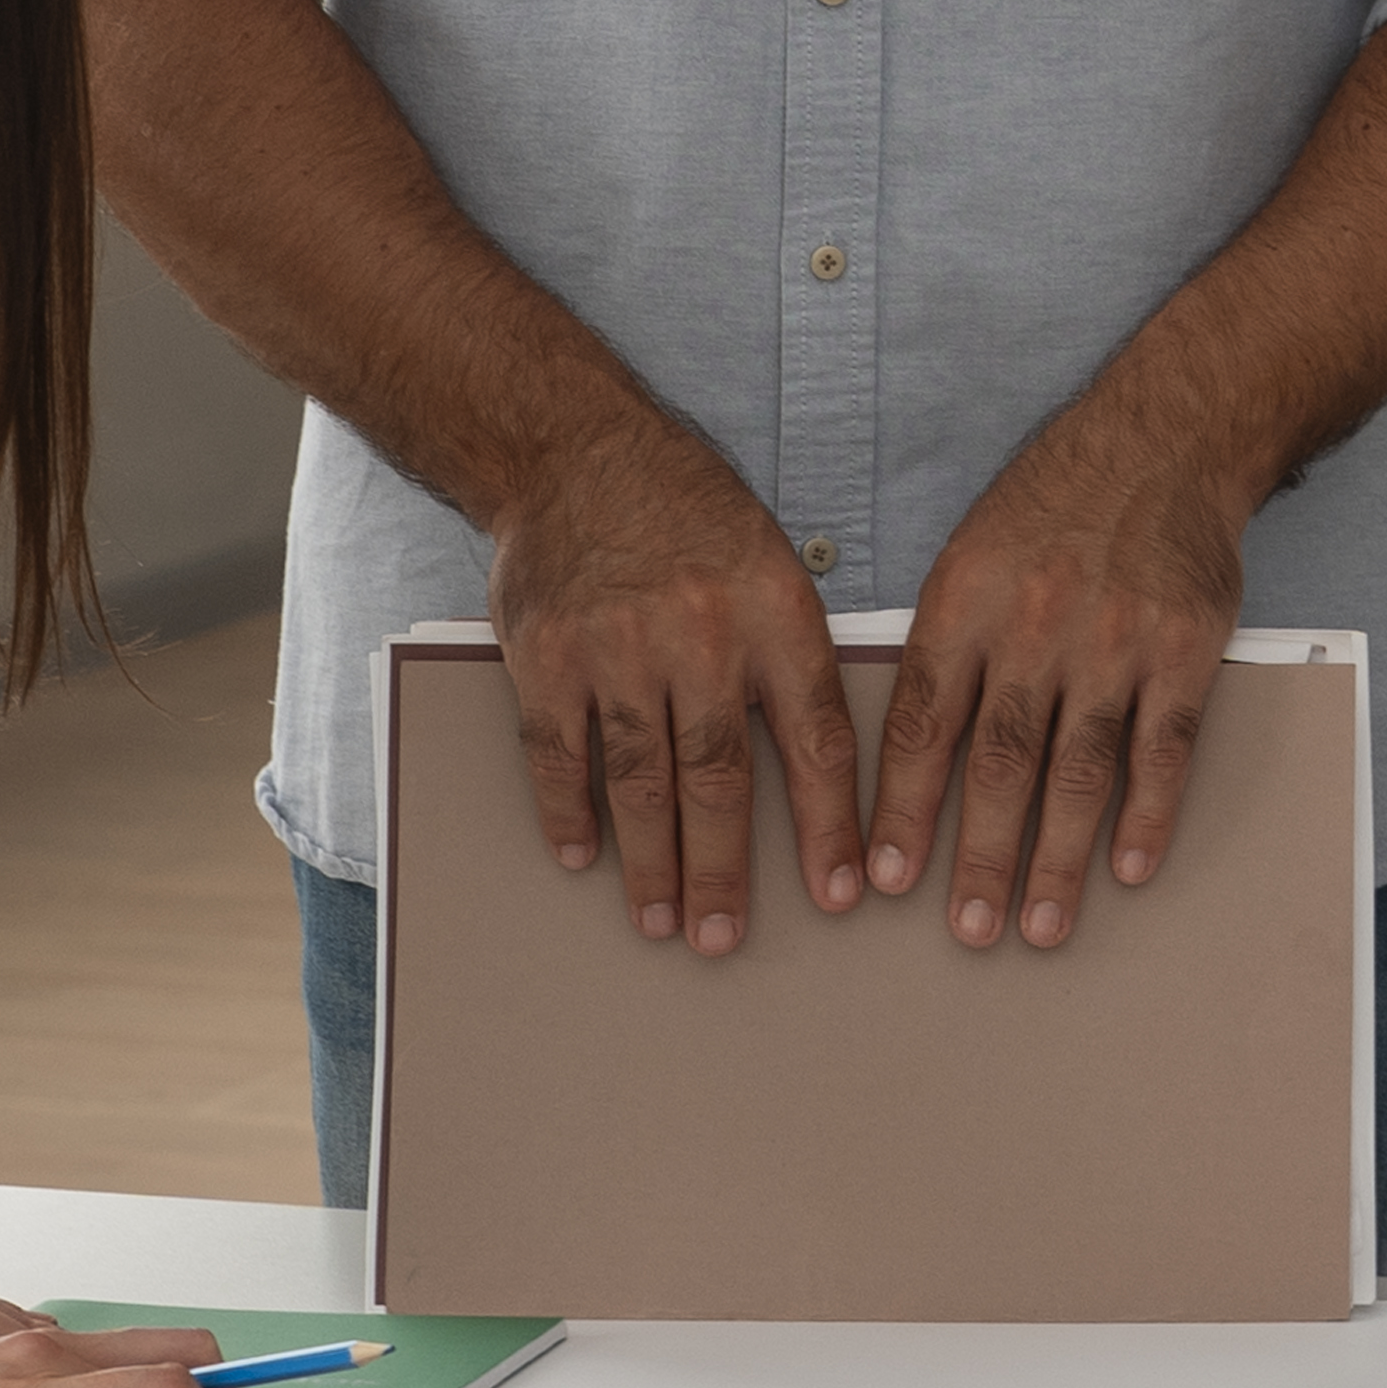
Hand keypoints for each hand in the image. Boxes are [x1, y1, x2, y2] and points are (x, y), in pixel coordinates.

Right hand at [486, 412, 858, 950]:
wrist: (574, 450)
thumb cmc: (686, 516)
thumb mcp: (770, 563)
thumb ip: (792, 658)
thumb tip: (828, 775)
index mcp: (773, 611)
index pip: (814, 739)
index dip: (828, 826)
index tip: (841, 894)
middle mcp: (699, 632)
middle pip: (719, 777)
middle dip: (726, 869)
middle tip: (725, 938)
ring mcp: (616, 646)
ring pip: (639, 780)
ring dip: (652, 861)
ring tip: (663, 919)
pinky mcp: (545, 653)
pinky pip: (558, 753)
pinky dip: (568, 812)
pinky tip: (582, 856)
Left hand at [865, 398, 1251, 948]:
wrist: (1163, 442)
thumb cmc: (1055, 504)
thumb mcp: (971, 555)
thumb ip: (944, 648)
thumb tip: (904, 757)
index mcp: (968, 601)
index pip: (926, 723)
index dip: (906, 809)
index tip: (888, 877)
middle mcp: (1038, 623)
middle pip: (1001, 762)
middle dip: (981, 856)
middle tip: (968, 929)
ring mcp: (1116, 640)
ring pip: (1080, 770)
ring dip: (1058, 857)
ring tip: (1042, 924)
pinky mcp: (1185, 649)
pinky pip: (1164, 748)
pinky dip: (1148, 814)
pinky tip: (1131, 866)